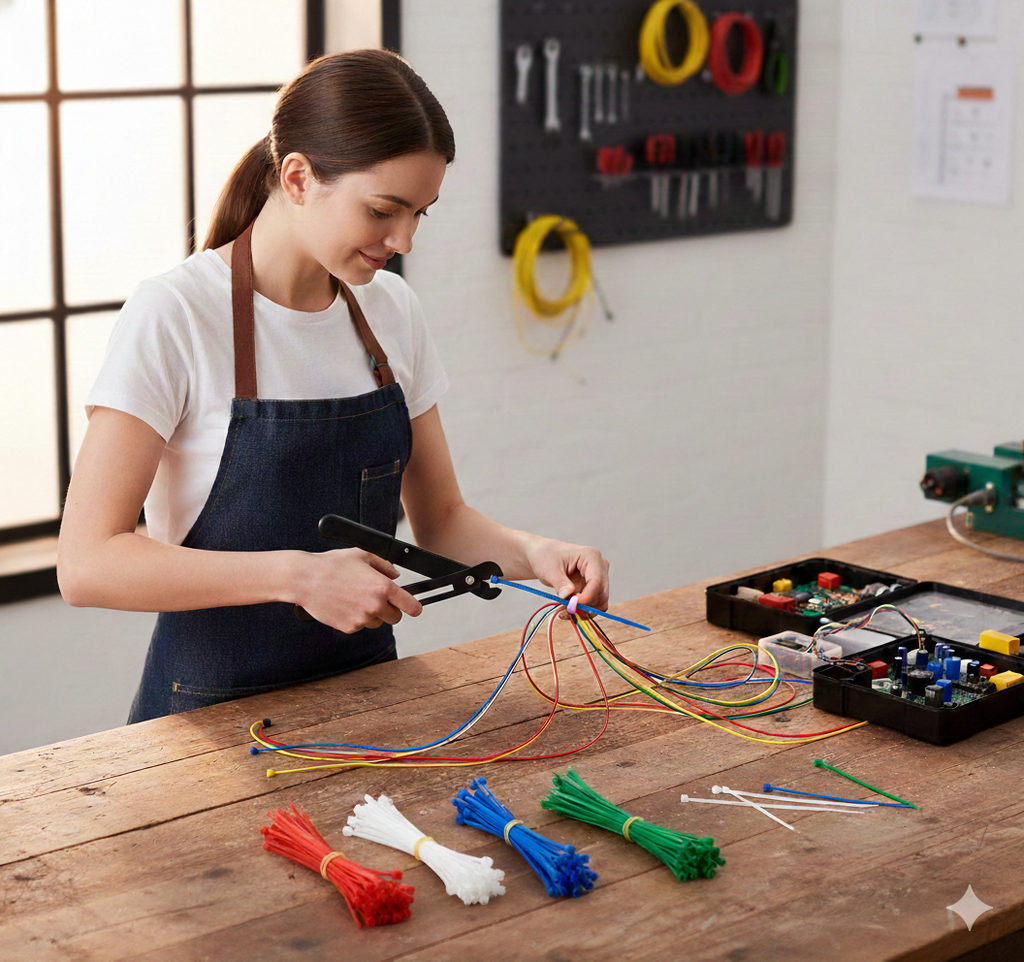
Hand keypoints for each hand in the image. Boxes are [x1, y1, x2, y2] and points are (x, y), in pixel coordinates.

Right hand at [293, 548, 422, 632]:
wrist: (306, 579)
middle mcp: (375, 605)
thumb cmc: (332, 564)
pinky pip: (360, 626)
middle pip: (395, 618)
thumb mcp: (362, 555)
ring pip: (377, 622)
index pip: (410, 606)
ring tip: (355, 598)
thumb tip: (396, 574)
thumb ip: (384, 565)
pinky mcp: (349, 627)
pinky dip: (356, 619)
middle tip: (377, 599)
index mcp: (382, 587)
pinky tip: (345, 604)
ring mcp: (362, 619)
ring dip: (372, 614)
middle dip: (390, 610)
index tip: (414, 608)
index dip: (415, 607)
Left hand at [525, 538, 609, 611]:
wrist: (543, 557)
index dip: (586, 597)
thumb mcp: (549, 570)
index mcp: (591, 556)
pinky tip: (568, 610)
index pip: (596, 581)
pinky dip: (582, 611)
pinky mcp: (594, 588)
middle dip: (584, 605)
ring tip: (564, 609)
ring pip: (600, 602)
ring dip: (583, 610)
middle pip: (601, 594)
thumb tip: (569, 595)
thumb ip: (560, 583)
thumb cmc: (546, 558)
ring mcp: (599, 578)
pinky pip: (594, 605)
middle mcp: (600, 567)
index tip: (571, 605)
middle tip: (566, 610)